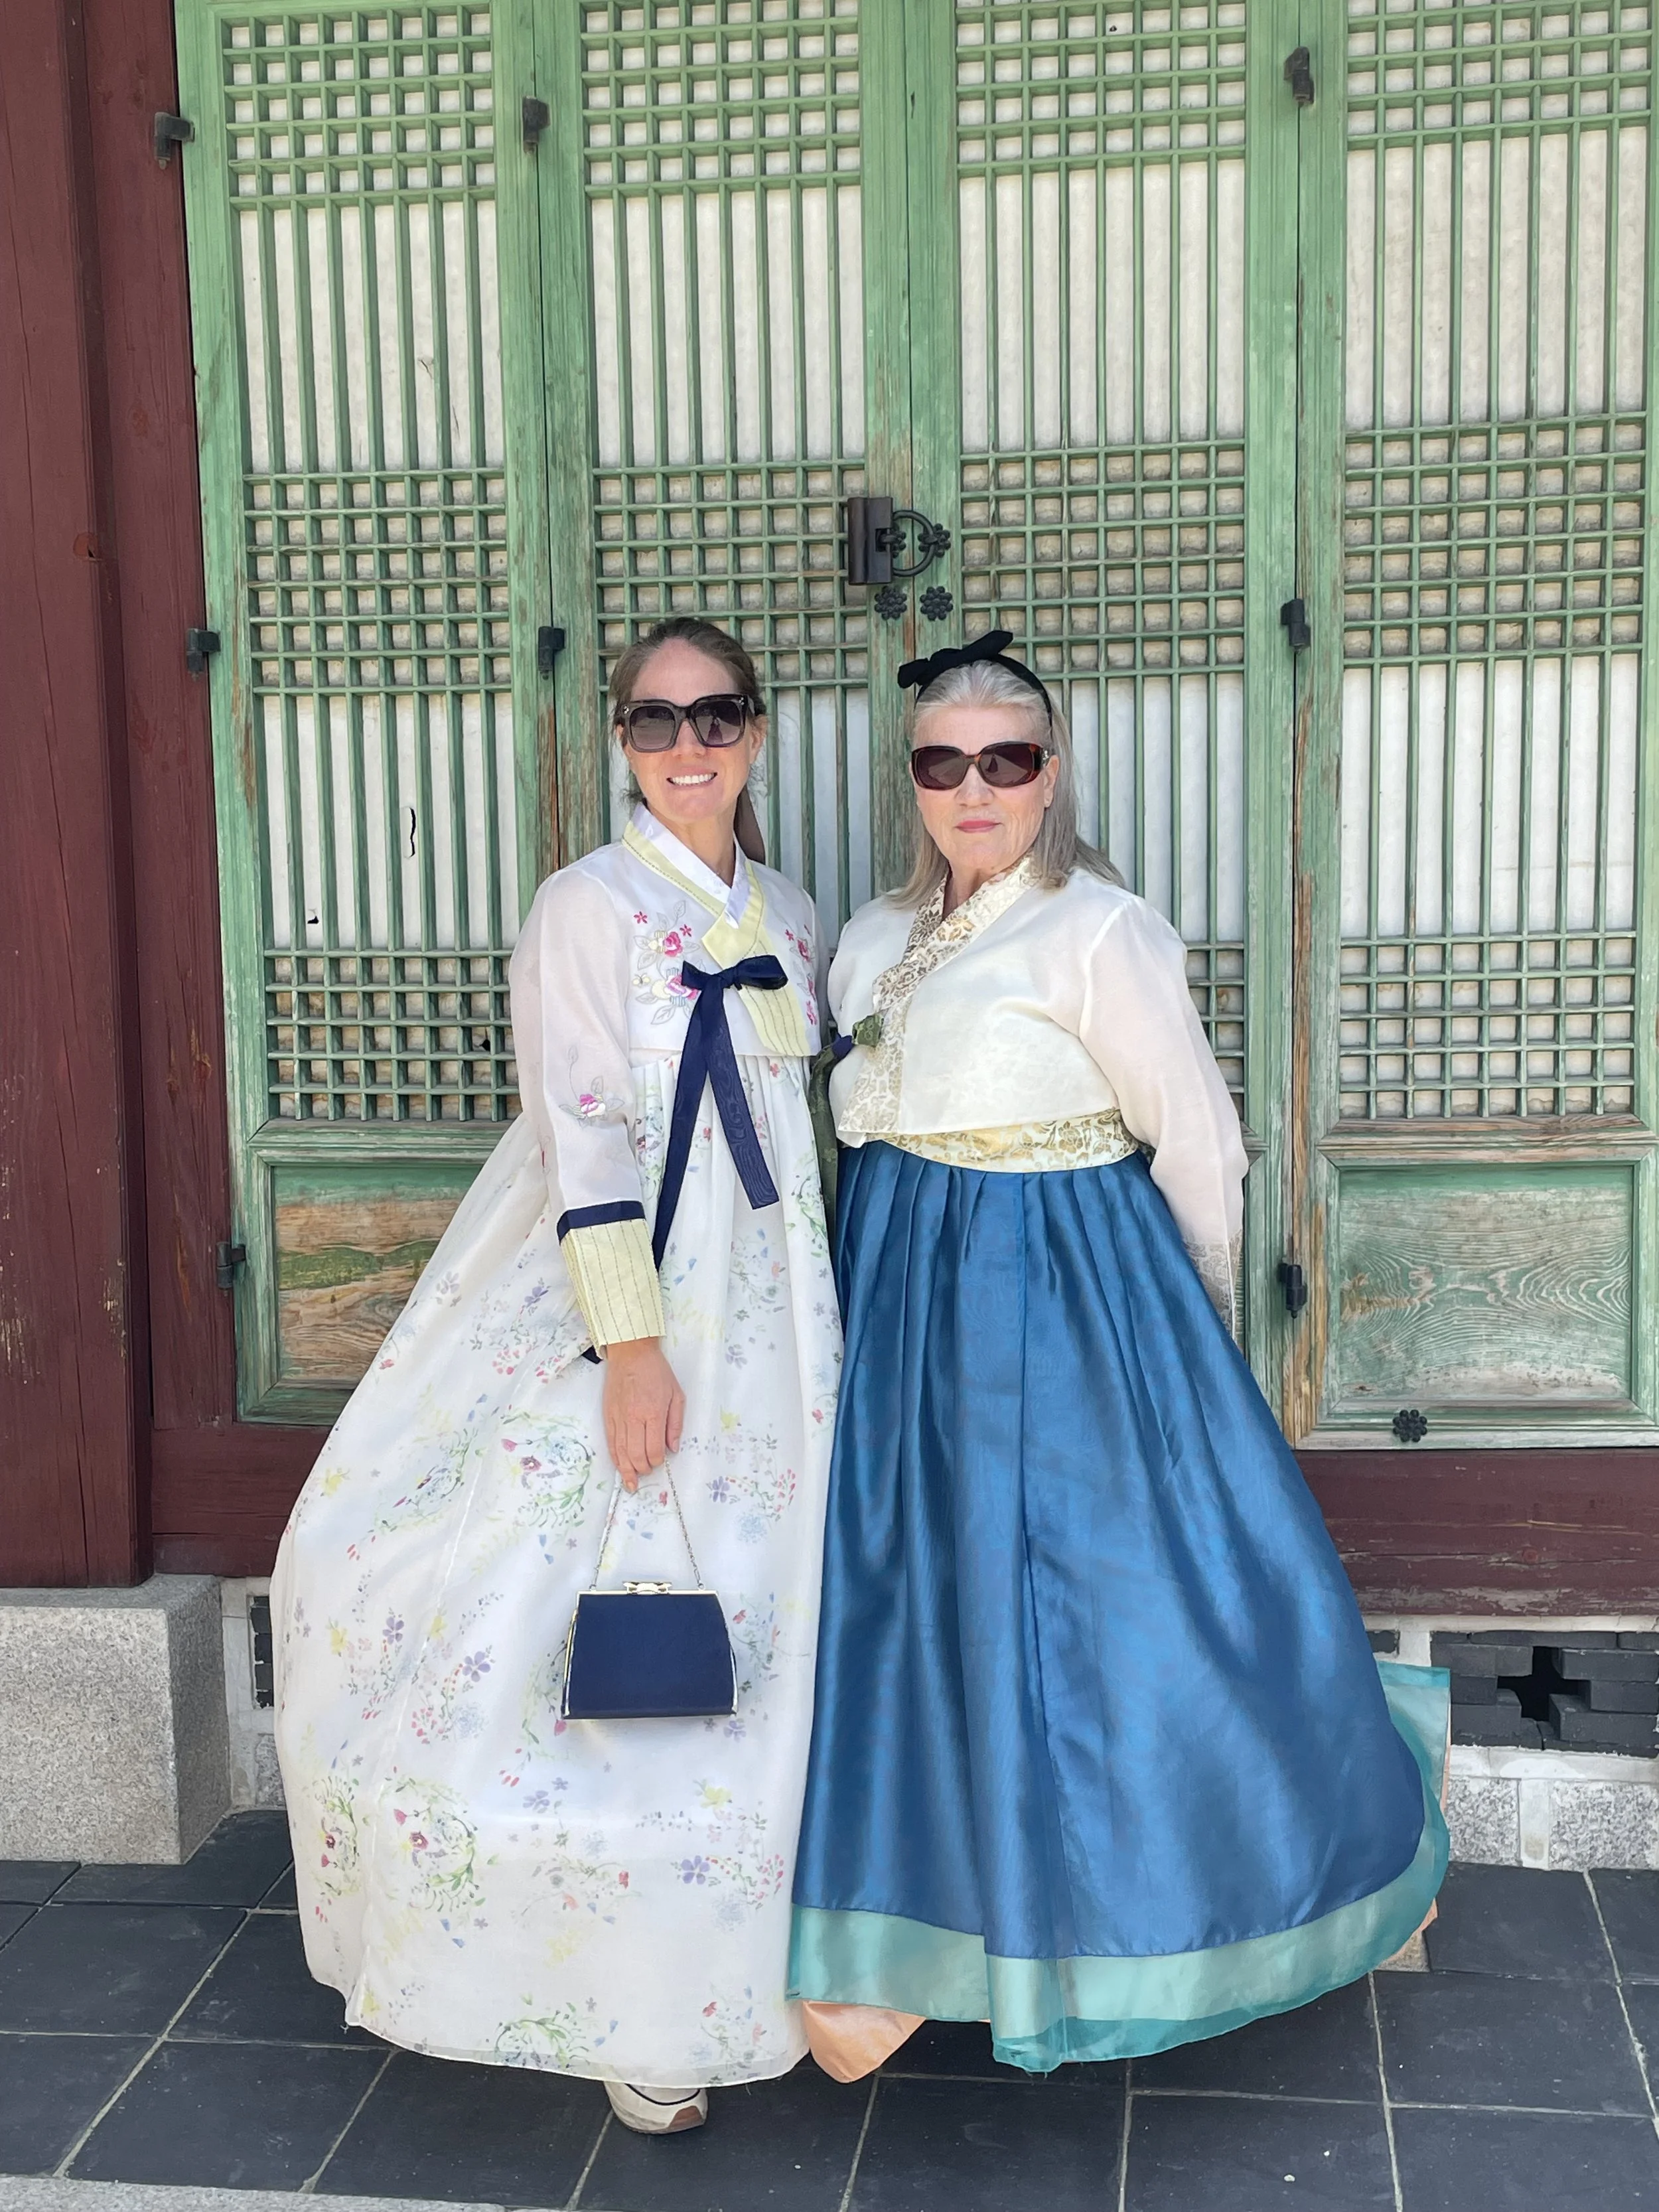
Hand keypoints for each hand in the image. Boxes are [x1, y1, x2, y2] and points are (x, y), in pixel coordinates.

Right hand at [601, 1338, 684, 1489]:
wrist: (630, 1353)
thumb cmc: (656, 1372)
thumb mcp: (677, 1394)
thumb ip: (675, 1424)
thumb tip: (673, 1448)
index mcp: (653, 1412)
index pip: (654, 1449)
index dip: (658, 1461)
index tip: (661, 1461)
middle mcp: (633, 1418)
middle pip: (636, 1454)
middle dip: (643, 1468)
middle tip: (648, 1471)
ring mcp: (618, 1417)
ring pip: (620, 1452)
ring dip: (626, 1470)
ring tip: (631, 1483)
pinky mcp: (607, 1415)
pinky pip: (610, 1442)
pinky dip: (615, 1457)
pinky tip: (619, 1467)